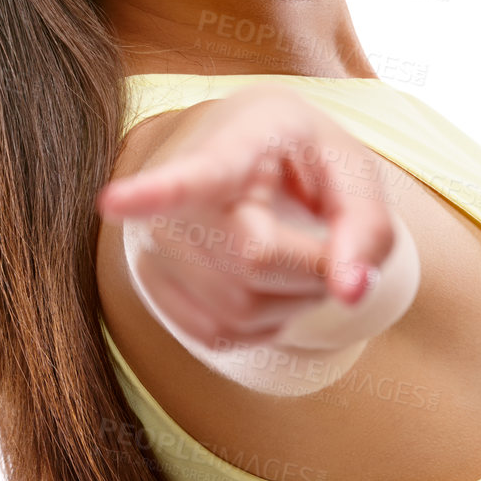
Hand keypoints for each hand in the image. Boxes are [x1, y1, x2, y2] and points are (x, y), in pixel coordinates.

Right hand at [97, 83, 403, 351]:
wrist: (236, 150)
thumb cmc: (299, 156)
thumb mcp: (351, 169)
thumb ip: (368, 225)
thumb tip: (351, 293)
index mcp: (226, 146)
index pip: (188, 175)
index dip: (150, 193)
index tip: (111, 201)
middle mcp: (172, 197)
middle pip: (254, 260)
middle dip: (312, 265)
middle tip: (326, 237)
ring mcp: (153, 245)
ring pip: (241, 307)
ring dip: (293, 298)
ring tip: (294, 252)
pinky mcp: (151, 286)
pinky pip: (221, 335)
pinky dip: (263, 321)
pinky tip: (267, 282)